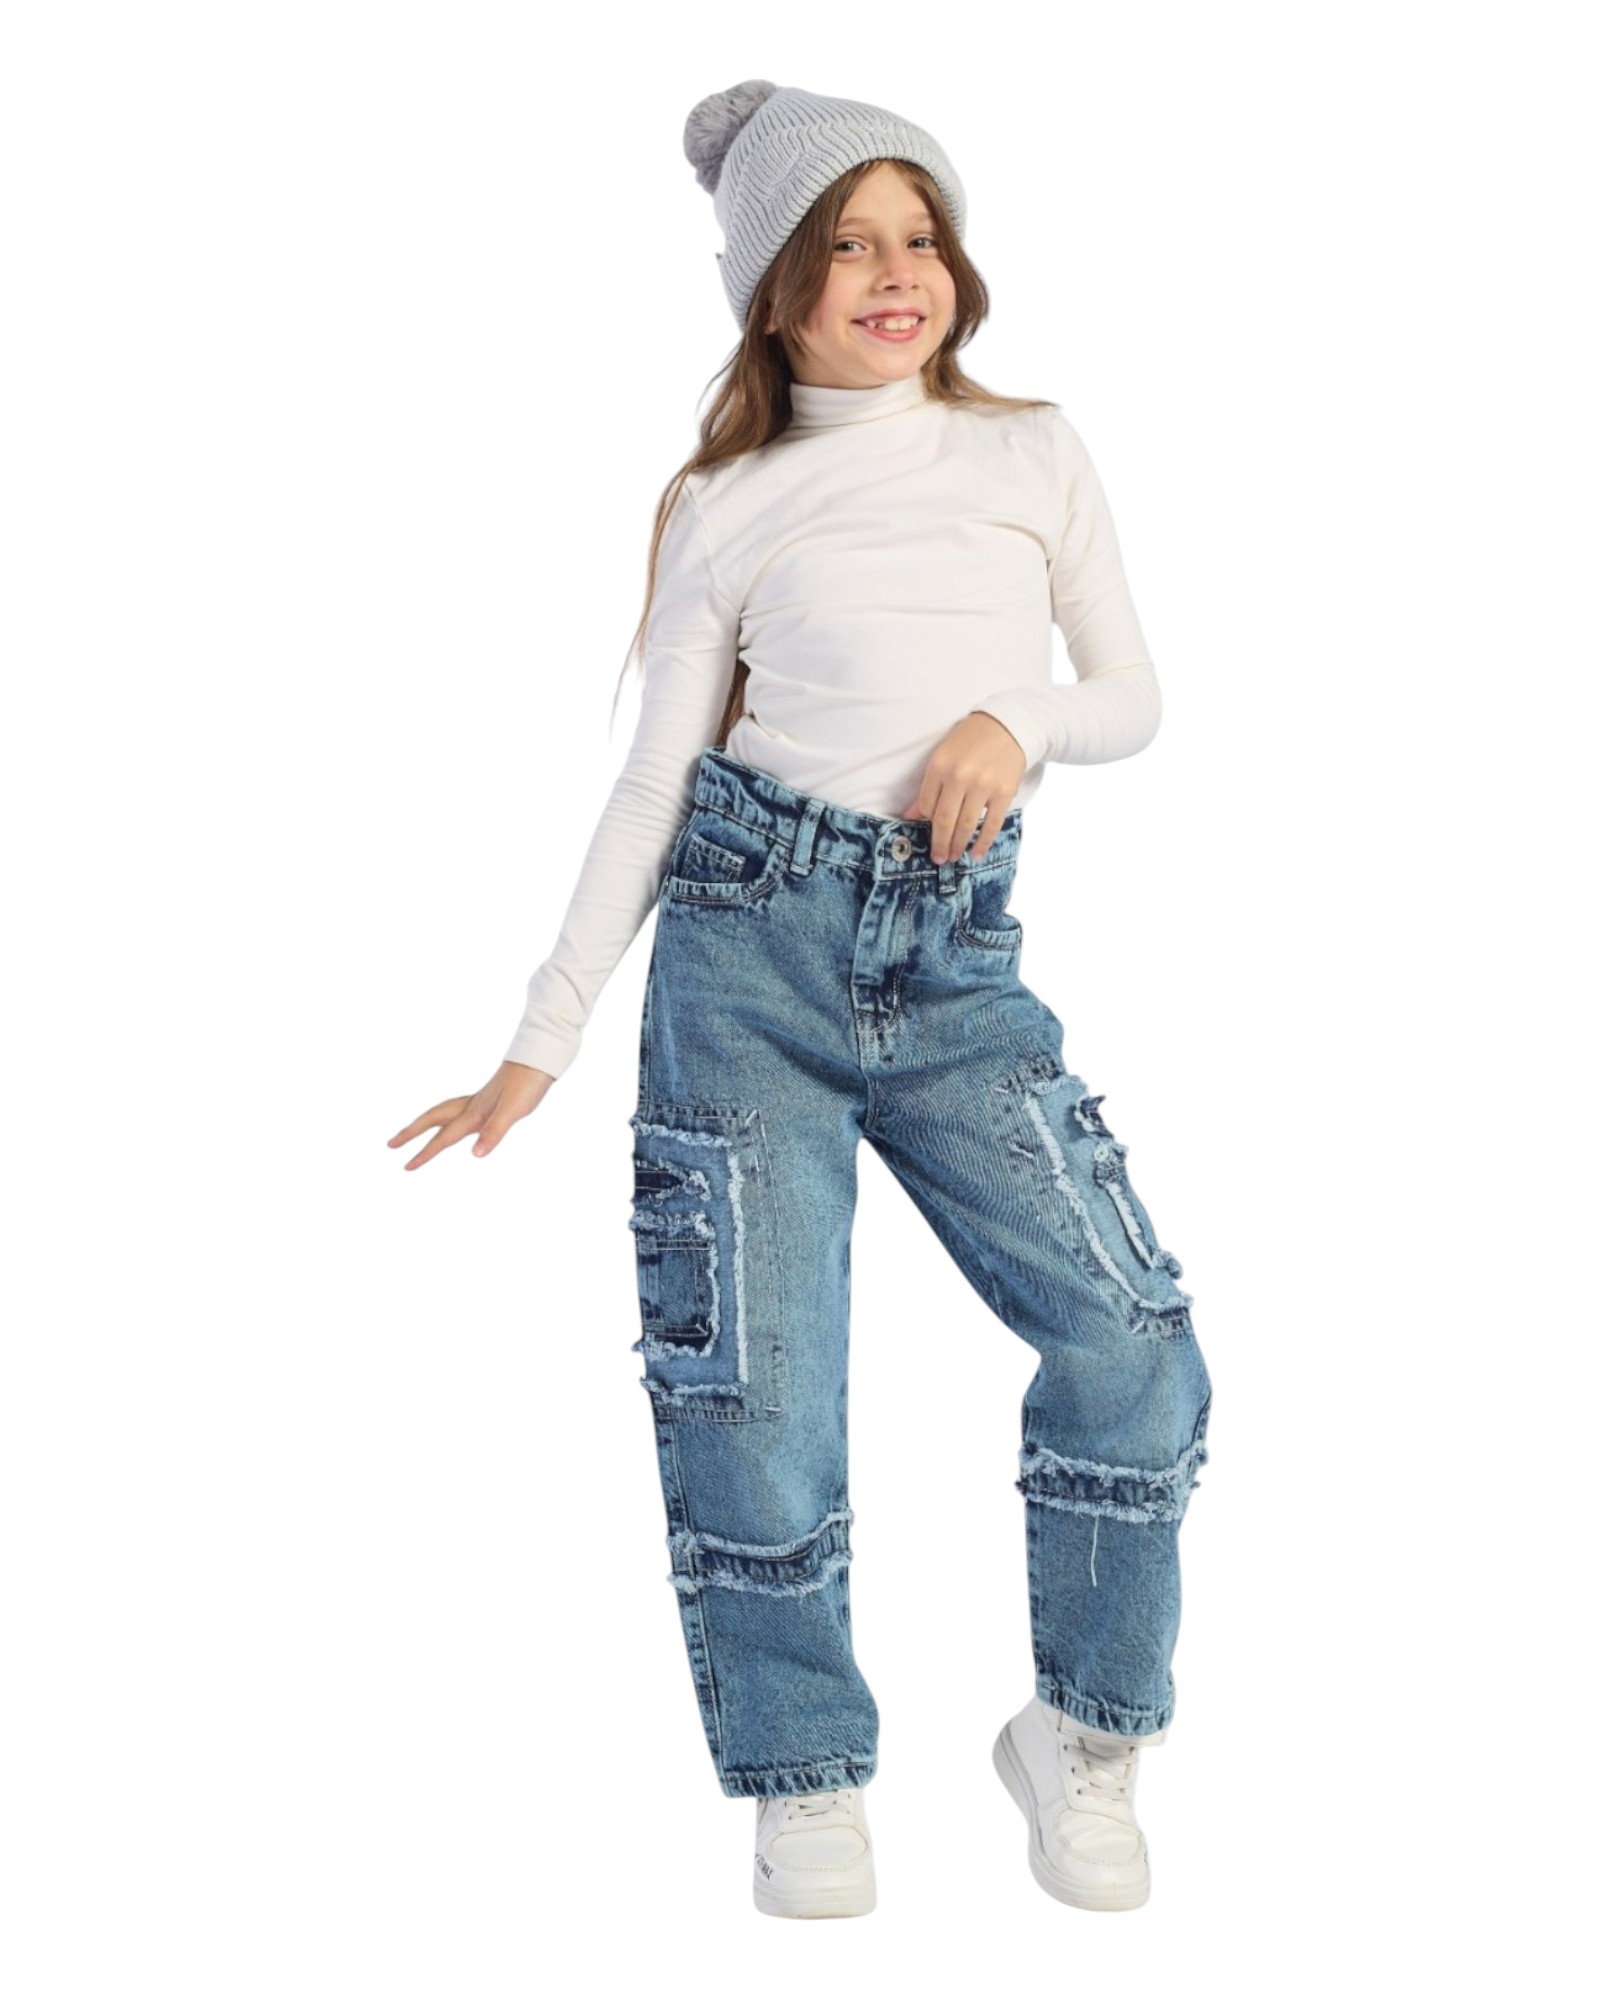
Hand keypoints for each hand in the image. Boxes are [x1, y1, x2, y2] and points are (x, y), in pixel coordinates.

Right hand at [387, 1060, 554, 1170]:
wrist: (540, 1059)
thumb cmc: (528, 1084)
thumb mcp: (514, 1110)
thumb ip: (494, 1131)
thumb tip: (475, 1155)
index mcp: (474, 1112)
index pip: (443, 1137)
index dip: (424, 1153)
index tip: (406, 1167)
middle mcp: (472, 1107)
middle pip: (433, 1120)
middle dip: (411, 1133)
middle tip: (390, 1144)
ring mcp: (479, 1103)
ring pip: (443, 1115)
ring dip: (425, 1125)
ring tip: (410, 1134)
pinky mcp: (489, 1101)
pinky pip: (459, 1114)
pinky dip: (448, 1121)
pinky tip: (454, 1126)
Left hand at [898, 712, 1027, 861]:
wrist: (1008, 725)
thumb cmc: (970, 740)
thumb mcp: (943, 755)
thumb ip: (928, 786)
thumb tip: (911, 815)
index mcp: (940, 766)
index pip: (927, 805)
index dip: (926, 823)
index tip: (928, 833)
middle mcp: (960, 776)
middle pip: (944, 820)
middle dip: (939, 843)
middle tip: (938, 858)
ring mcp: (983, 785)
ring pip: (966, 825)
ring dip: (958, 845)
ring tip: (953, 857)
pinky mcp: (1004, 792)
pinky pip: (991, 824)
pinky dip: (983, 842)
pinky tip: (976, 853)